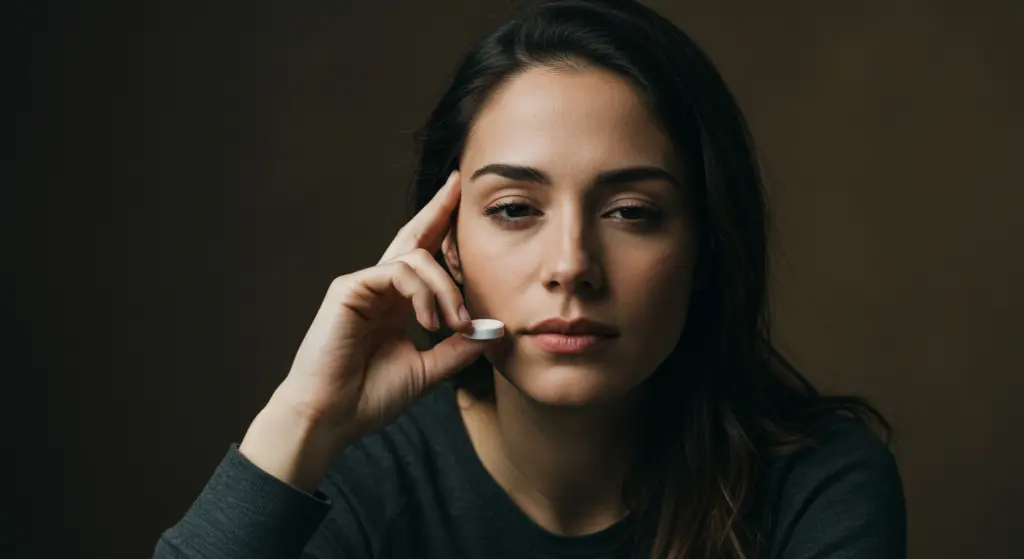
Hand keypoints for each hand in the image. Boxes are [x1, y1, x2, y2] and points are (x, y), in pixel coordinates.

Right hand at [240, 171, 494, 488]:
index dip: (440, 230)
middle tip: (459, 184)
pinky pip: (398, 273)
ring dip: (446, 289)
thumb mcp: (427, 370)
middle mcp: (379, 289)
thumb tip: (493, 330)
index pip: (422, 259)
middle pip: (413, 238)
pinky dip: (423, 294)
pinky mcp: (349, 288)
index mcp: (395, 305)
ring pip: (417, 260)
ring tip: (455, 323)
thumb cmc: (369, 397)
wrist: (331, 418)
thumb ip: (457, 348)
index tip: (459, 202)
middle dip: (438, 209)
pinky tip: (430, 322)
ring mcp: (362, 286)